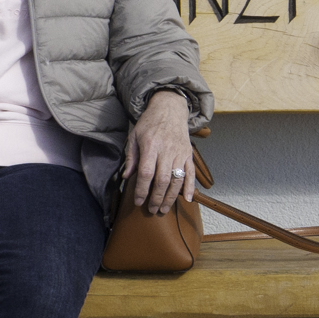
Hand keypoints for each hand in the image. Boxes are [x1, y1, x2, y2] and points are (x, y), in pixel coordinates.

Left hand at [121, 90, 195, 216]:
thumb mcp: (135, 135)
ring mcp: (180, 153)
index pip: (146, 173)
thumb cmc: (150, 122)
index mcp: (151, 145)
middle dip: (156, 198)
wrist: (169, 108)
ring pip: (177, 180)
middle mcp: (167, 150)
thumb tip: (127, 176)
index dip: (142, 190)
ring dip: (171, 197)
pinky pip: (191, 173)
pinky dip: (190, 187)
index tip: (138, 201)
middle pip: (163, 180)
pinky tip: (188, 199)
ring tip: (164, 209)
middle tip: (151, 209)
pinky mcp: (188, 154)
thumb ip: (131, 157)